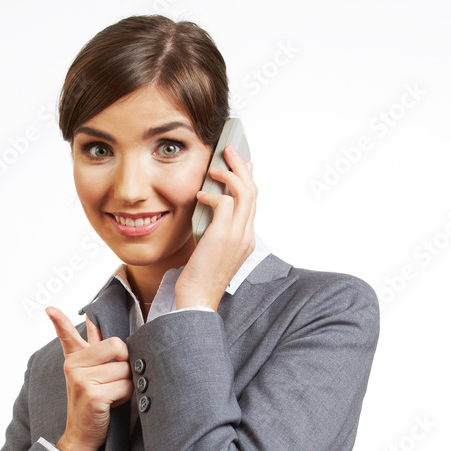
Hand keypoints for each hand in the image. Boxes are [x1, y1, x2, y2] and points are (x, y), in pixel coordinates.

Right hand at [44, 306, 133, 450]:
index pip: (67, 334)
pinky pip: (126, 386)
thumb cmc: (90, 402)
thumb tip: (91, 317)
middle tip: (113, 379)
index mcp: (73, 358)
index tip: (50, 309)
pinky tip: (112, 404)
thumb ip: (92, 344)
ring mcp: (82, 381)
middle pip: (117, 346)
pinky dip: (126, 396)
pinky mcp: (94, 396)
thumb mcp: (87, 371)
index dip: (60, 320)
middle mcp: (74, 366)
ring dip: (126, 384)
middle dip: (125, 363)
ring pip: (125, 369)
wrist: (81, 435)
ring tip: (111, 395)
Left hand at [175, 145, 256, 311]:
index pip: (253, 202)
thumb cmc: (200, 279)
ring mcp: (238, 236)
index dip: (248, 179)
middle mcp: (247, 236)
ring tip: (215, 167)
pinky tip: (200, 196)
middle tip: (230, 150)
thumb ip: (215, 230)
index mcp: (246, 240)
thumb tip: (209, 208)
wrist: (197, 300)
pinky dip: (212, 195)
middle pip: (253, 191)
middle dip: (241, 167)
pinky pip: (224, 204)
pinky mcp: (223, 237)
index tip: (242, 164)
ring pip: (245, 192)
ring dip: (230, 174)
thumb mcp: (211, 250)